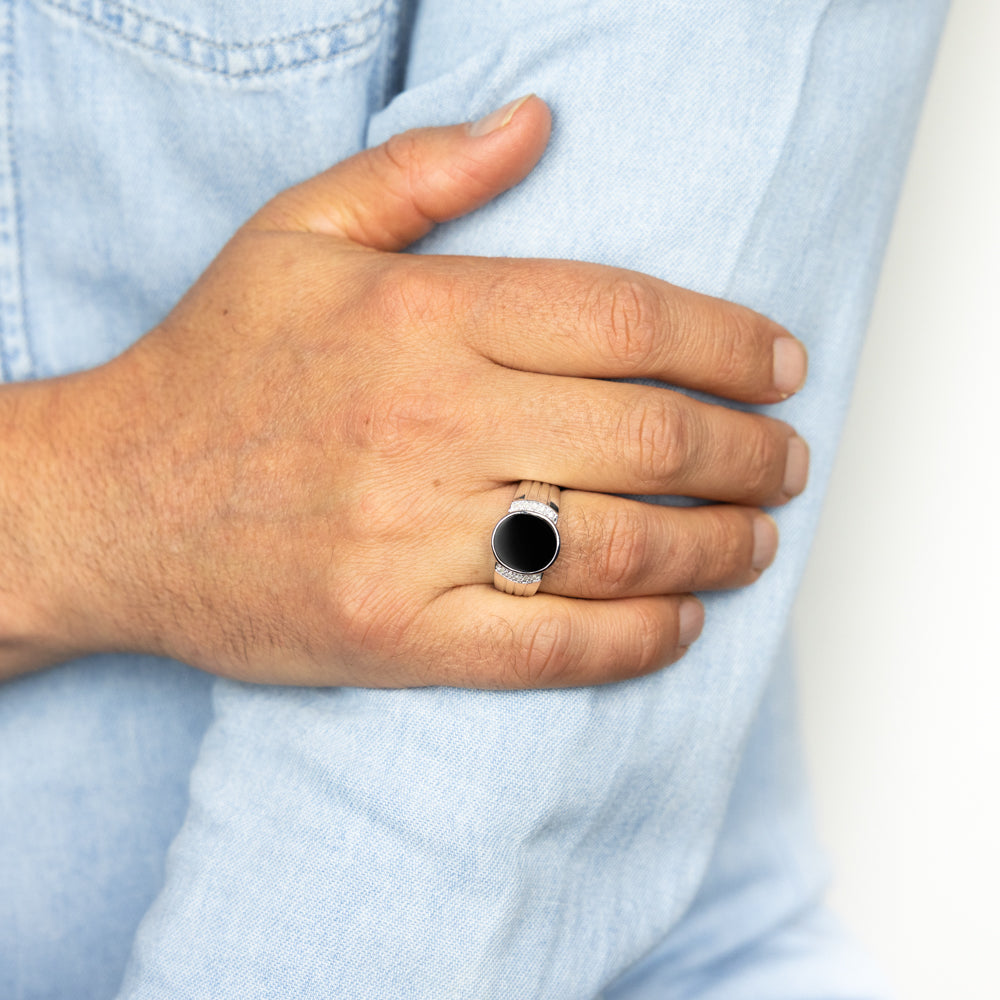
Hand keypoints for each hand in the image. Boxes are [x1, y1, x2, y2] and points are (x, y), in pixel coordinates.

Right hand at [0, 95, 807, 686]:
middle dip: (747, 452)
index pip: (624, 317)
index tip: (780, 366)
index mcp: (418, 316)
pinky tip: (680, 622)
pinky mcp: (392, 633)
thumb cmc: (210, 371)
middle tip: (785, 461)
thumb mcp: (296, 238)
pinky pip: (551, 647)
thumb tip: (538, 118)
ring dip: (715, 546)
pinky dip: (637, 641)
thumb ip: (421, 174)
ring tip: (754, 540)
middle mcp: (425, 422)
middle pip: (645, 434)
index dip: (728, 342)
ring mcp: (408, 538)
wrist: (106, 506)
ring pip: (615, 546)